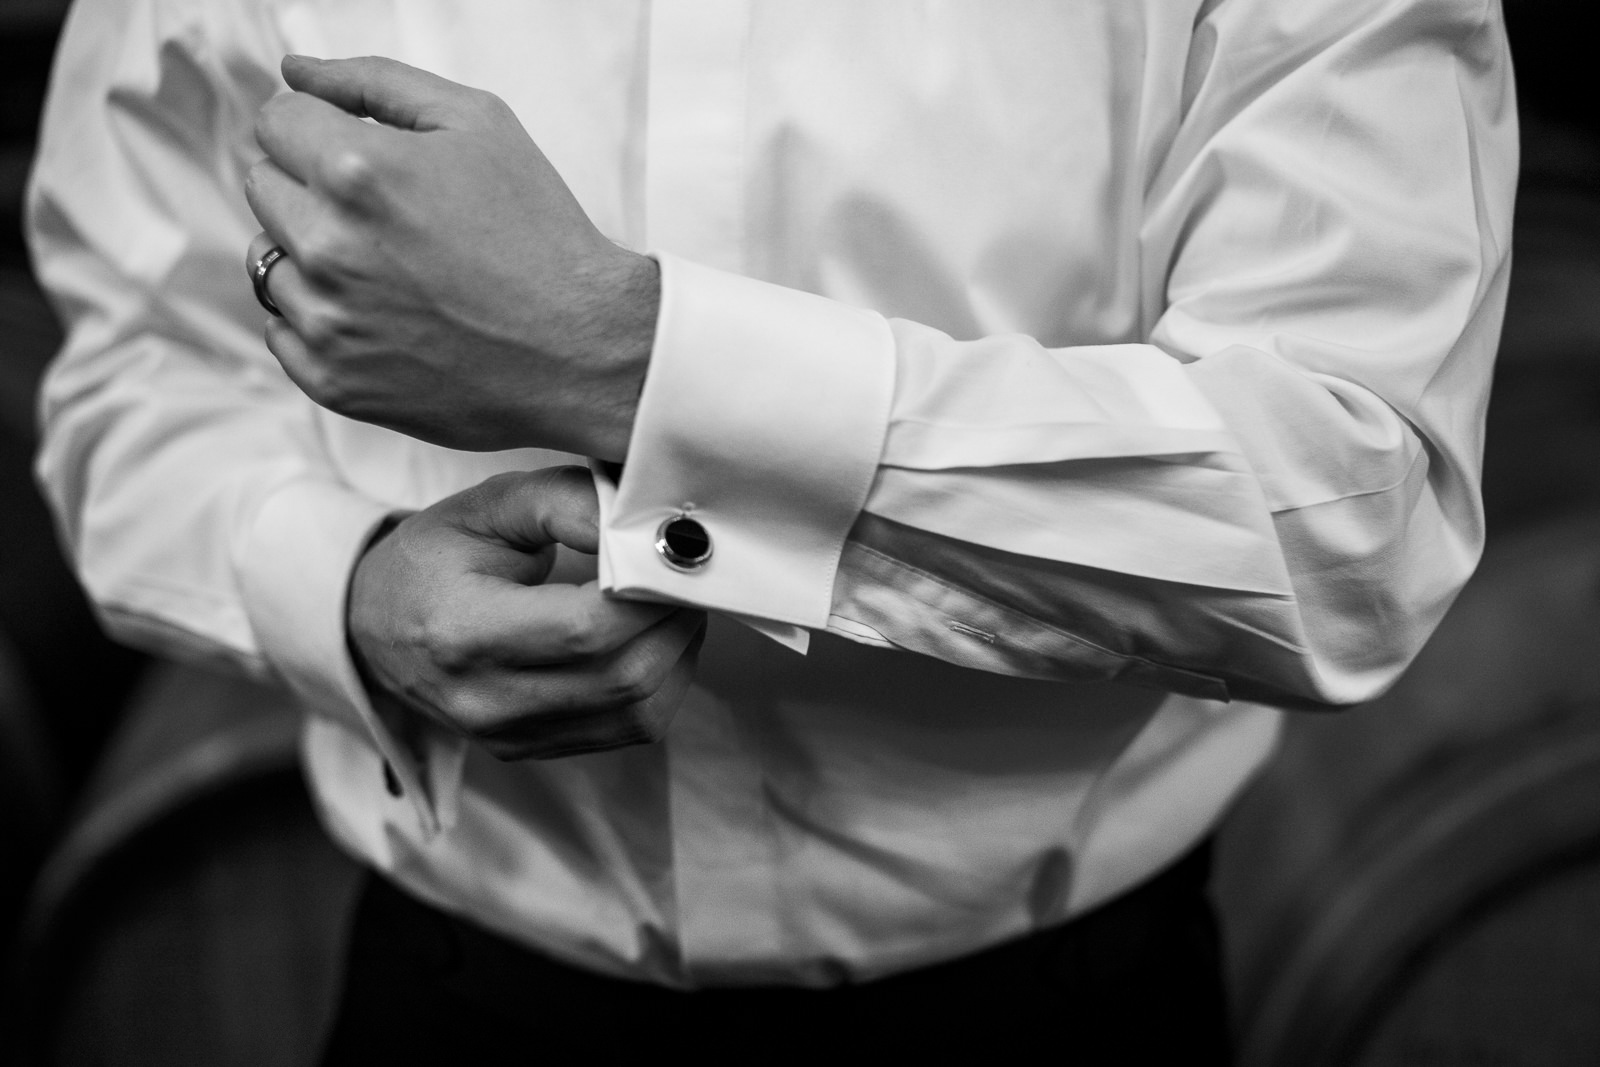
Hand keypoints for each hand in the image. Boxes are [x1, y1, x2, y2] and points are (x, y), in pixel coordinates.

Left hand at [244, 55, 655, 459]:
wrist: (584, 349)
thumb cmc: (541, 234)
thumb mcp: (479, 124)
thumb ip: (376, 82)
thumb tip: (296, 71)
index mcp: (357, 171)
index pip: (276, 121)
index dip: (321, 129)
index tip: (363, 157)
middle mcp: (329, 246)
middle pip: (263, 186)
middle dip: (313, 188)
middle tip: (390, 217)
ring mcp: (327, 320)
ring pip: (267, 260)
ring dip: (313, 257)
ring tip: (390, 270)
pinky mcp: (333, 381)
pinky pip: (283, 331)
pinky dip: (322, 321)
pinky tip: (384, 317)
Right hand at [348, 466, 705, 760]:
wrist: (375, 627)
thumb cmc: (436, 557)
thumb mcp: (488, 506)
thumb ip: (565, 502)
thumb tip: (643, 523)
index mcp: (463, 632)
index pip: (586, 627)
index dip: (646, 590)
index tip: (671, 550)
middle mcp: (486, 700)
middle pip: (623, 673)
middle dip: (673, 619)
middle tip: (687, 572)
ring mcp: (512, 735)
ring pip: (639, 709)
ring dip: (678, 652)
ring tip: (674, 600)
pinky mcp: (534, 750)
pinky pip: (630, 729)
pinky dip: (663, 682)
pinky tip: (656, 638)